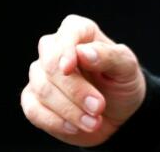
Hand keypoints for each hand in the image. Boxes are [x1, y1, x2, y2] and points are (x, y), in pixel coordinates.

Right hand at [22, 15, 145, 146]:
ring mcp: (40, 74)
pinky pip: (32, 109)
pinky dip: (54, 121)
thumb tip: (82, 52)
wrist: (118, 113)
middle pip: (50, 64)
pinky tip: (74, 127)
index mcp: (79, 32)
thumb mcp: (127, 68)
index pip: (69, 31)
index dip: (66, 49)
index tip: (69, 69)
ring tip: (94, 122)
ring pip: (42, 89)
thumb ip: (109, 56)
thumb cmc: (122, 82)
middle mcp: (54, 49)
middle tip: (98, 107)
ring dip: (69, 110)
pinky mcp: (33, 99)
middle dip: (74, 90)